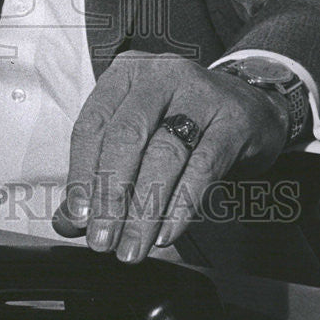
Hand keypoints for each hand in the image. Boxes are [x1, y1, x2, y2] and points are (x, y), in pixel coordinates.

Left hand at [52, 51, 287, 261]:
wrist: (250, 105)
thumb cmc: (182, 120)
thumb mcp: (140, 133)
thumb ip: (100, 172)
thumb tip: (69, 221)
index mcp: (125, 73)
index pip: (93, 124)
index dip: (81, 172)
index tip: (78, 216)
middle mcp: (160, 75)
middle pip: (126, 137)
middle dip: (111, 195)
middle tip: (102, 238)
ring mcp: (200, 93)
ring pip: (164, 154)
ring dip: (144, 209)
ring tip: (133, 246)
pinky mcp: (233, 120)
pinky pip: (203, 167)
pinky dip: (181, 205)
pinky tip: (167, 231)